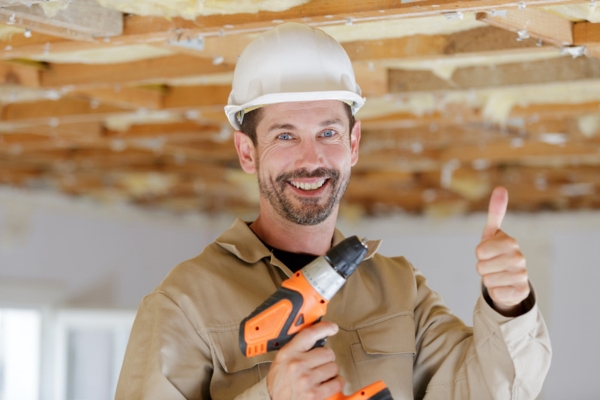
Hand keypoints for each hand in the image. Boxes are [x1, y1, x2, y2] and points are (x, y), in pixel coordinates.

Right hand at [267, 321, 343, 399]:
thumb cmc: (278, 382)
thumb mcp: (282, 359)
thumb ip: (297, 348)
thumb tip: (318, 338)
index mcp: (288, 353)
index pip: (309, 334)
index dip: (324, 328)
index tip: (332, 327)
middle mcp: (297, 365)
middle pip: (327, 352)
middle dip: (326, 358)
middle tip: (319, 364)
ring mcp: (306, 380)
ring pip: (333, 367)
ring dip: (330, 372)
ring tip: (321, 375)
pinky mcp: (314, 394)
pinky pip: (336, 383)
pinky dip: (336, 383)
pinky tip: (328, 383)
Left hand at [476, 187, 529, 316]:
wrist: (510, 277)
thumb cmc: (497, 252)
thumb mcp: (492, 233)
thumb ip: (495, 212)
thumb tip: (501, 188)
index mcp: (510, 242)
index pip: (480, 250)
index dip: (480, 253)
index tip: (488, 252)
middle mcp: (519, 258)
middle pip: (481, 267)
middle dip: (482, 267)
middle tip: (492, 265)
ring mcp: (522, 276)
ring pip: (487, 281)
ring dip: (488, 279)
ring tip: (497, 275)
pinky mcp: (521, 292)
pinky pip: (496, 293)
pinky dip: (495, 292)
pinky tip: (503, 286)